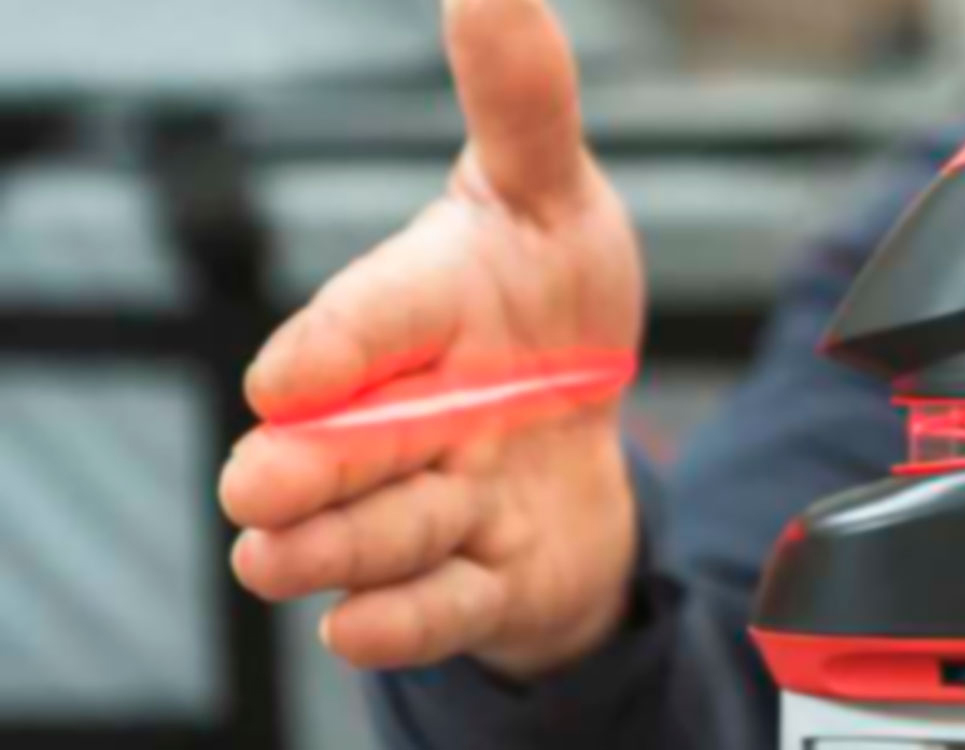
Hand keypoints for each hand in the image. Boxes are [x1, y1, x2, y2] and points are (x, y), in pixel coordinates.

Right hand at [220, 0, 643, 676]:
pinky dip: (401, 622)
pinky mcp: (471, 580)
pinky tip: (360, 625)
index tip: (286, 380)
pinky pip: (429, 614)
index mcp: (407, 311)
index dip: (330, 350)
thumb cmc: (546, 298)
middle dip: (305, 473)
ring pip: (373, 540)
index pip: (360, 324)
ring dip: (367, 544)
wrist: (587, 415)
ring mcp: (425, 504)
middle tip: (267, 487)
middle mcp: (390, 418)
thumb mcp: (550, 194)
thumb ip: (519, 102)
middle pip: (330, 456)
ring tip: (349, 538)